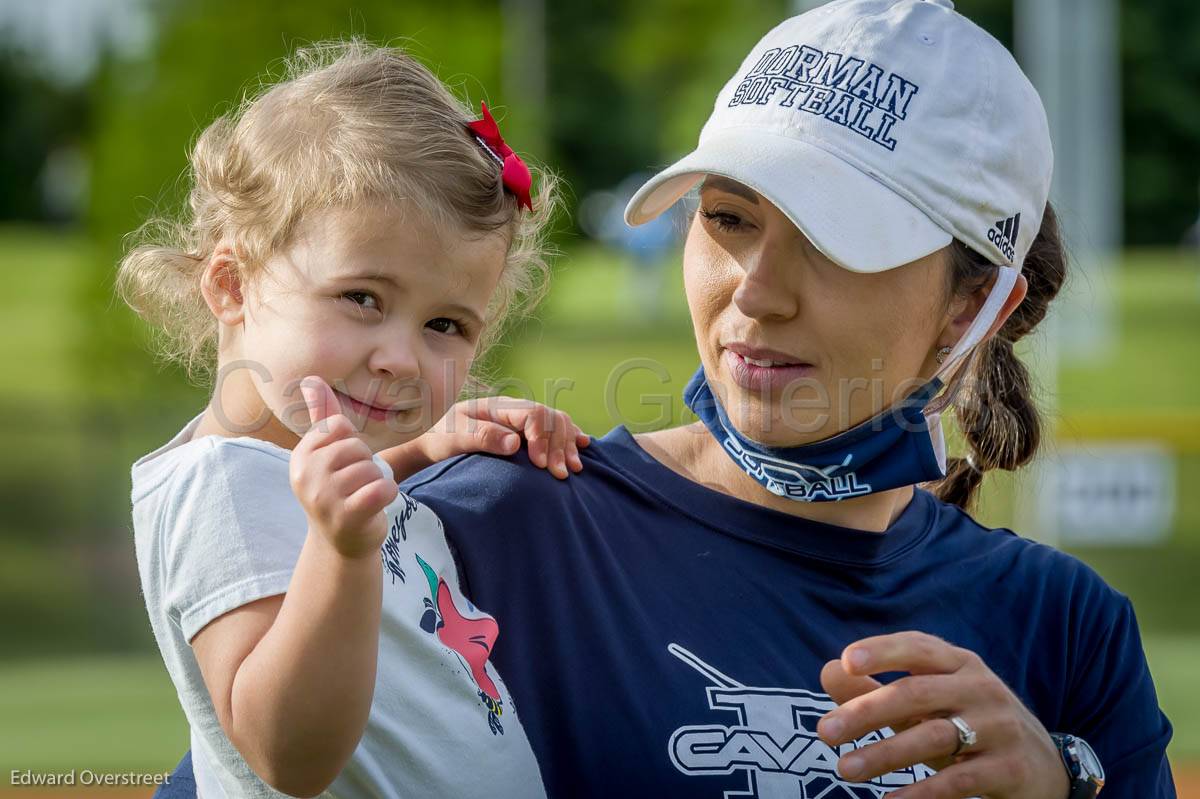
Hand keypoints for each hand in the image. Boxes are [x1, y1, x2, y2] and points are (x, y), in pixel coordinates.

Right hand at [290, 375, 398, 558]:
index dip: (351, 443)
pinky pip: (382, 488)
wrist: (341, 543)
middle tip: (356, 484)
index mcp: (300, 456)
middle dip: (366, 463)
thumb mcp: (326, 453)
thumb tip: (310, 378)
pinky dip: (388, 493)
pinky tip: (376, 503)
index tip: (343, 465)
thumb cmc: (338, 490)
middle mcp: (306, 476)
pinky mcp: (347, 516)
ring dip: (377, 480)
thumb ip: (322, 415)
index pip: (339, 426)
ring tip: (363, 496)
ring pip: (371, 468)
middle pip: (357, 446)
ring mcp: (324, 498)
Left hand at [379, 397, 589, 481]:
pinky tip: (583, 447)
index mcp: (499, 407)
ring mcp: (523, 420)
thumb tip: (515, 443)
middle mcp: (515, 410)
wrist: (435, 445)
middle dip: (559, 445)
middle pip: (550, 418)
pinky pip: (557, 428)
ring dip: (568, 444)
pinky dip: (572, 437)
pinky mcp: (527, 432)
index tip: (540, 465)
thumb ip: (482, 437)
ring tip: (574, 468)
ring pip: (558, 422)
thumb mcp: (454, 437)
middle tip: (560, 474)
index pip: (532, 414)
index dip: (541, 438)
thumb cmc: (442, 441)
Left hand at [816, 631, 1068, 798]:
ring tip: (845, 769)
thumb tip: (828, 670)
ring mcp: (999, 727)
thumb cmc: (968, 726)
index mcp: (960, 663)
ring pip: (933, 737)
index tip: (847, 662)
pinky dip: (922, 792)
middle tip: (825, 732)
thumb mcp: (927, 705)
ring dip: (884, 754)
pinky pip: (959, 780)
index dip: (883, 651)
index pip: (918, 647)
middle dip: (866, 712)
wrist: (1044, 768)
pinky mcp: (1010, 768)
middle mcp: (981, 688)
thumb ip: (877, 689)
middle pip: (916, 694)